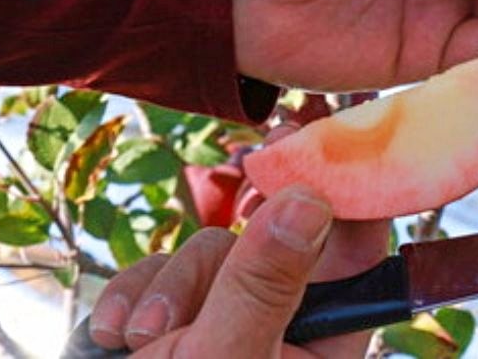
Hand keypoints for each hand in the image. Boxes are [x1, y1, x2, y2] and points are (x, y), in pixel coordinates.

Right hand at [88, 185, 383, 356]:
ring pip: (211, 253)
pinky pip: (162, 275)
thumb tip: (310, 199)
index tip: (313, 140)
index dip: (343, 192)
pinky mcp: (176, 322)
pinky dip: (136, 296)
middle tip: (247, 174)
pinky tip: (119, 336)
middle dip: (229, 250)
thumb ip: (264, 283)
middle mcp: (283, 330)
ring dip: (171, 285)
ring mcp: (226, 323)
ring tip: (145, 338)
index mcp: (324, 347)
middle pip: (273, 242)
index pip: (358, 254)